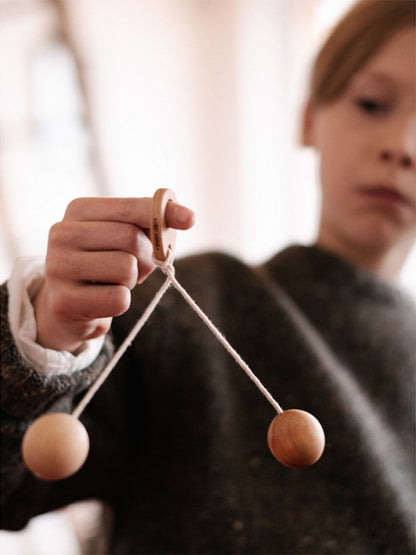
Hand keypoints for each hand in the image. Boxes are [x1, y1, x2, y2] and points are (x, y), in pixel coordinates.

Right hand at [33, 197, 194, 352]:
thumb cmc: (103, 264)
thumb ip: (153, 222)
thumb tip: (187, 217)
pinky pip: (118, 299)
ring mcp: (58, 267)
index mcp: (79, 210)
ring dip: (131, 281)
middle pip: (131, 238)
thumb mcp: (125, 237)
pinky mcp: (64, 300)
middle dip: (145, 258)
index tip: (189, 220)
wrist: (67, 307)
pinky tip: (101, 301)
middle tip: (135, 268)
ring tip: (113, 282)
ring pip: (126, 268)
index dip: (163, 215)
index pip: (132, 207)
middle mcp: (62, 233)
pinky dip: (120, 303)